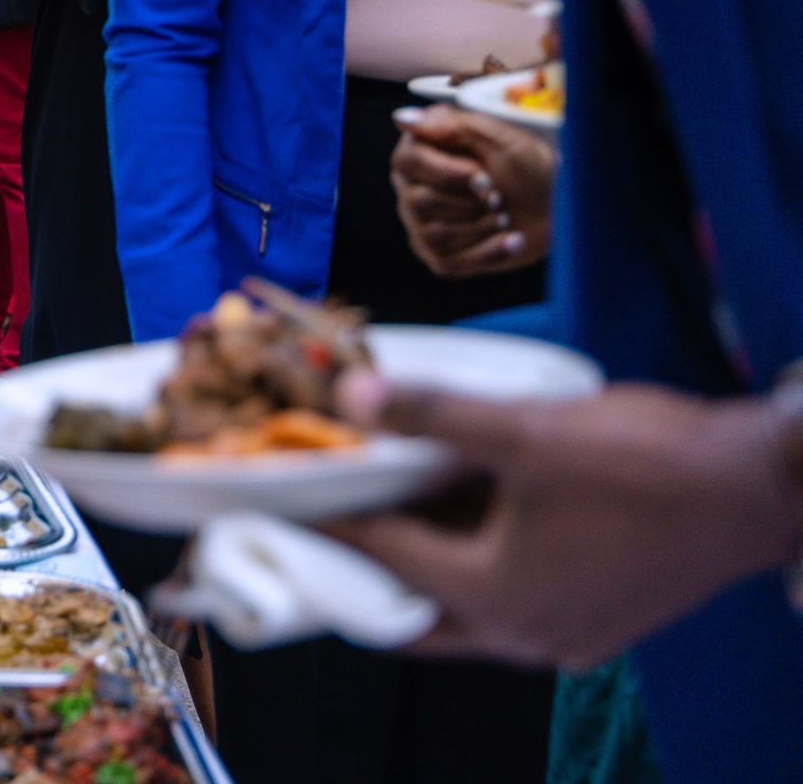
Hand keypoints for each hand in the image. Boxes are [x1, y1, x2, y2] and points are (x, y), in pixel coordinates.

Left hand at [321, 377, 800, 669]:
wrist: (764, 490)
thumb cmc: (650, 463)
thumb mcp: (527, 429)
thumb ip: (432, 412)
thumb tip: (349, 390)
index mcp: (495, 597)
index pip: (382, 557)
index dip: (325, 518)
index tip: (274, 497)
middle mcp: (523, 634)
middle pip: (410, 608)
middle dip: (359, 569)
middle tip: (312, 523)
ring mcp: (565, 635)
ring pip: (461, 609)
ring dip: (419, 566)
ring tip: (373, 511)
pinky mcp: (597, 621)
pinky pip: (510, 602)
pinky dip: (474, 568)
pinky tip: (459, 516)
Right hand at [389, 106, 553, 276]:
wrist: (555, 205)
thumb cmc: (527, 165)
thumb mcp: (498, 137)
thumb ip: (450, 124)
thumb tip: (402, 119)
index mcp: (420, 153)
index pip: (408, 162)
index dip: (446, 173)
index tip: (483, 176)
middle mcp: (411, 189)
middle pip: (420, 201)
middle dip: (469, 202)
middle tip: (498, 195)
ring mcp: (422, 226)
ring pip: (435, 234)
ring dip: (481, 226)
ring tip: (504, 215)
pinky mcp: (441, 257)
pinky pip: (450, 264)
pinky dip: (489, 252)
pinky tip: (513, 238)